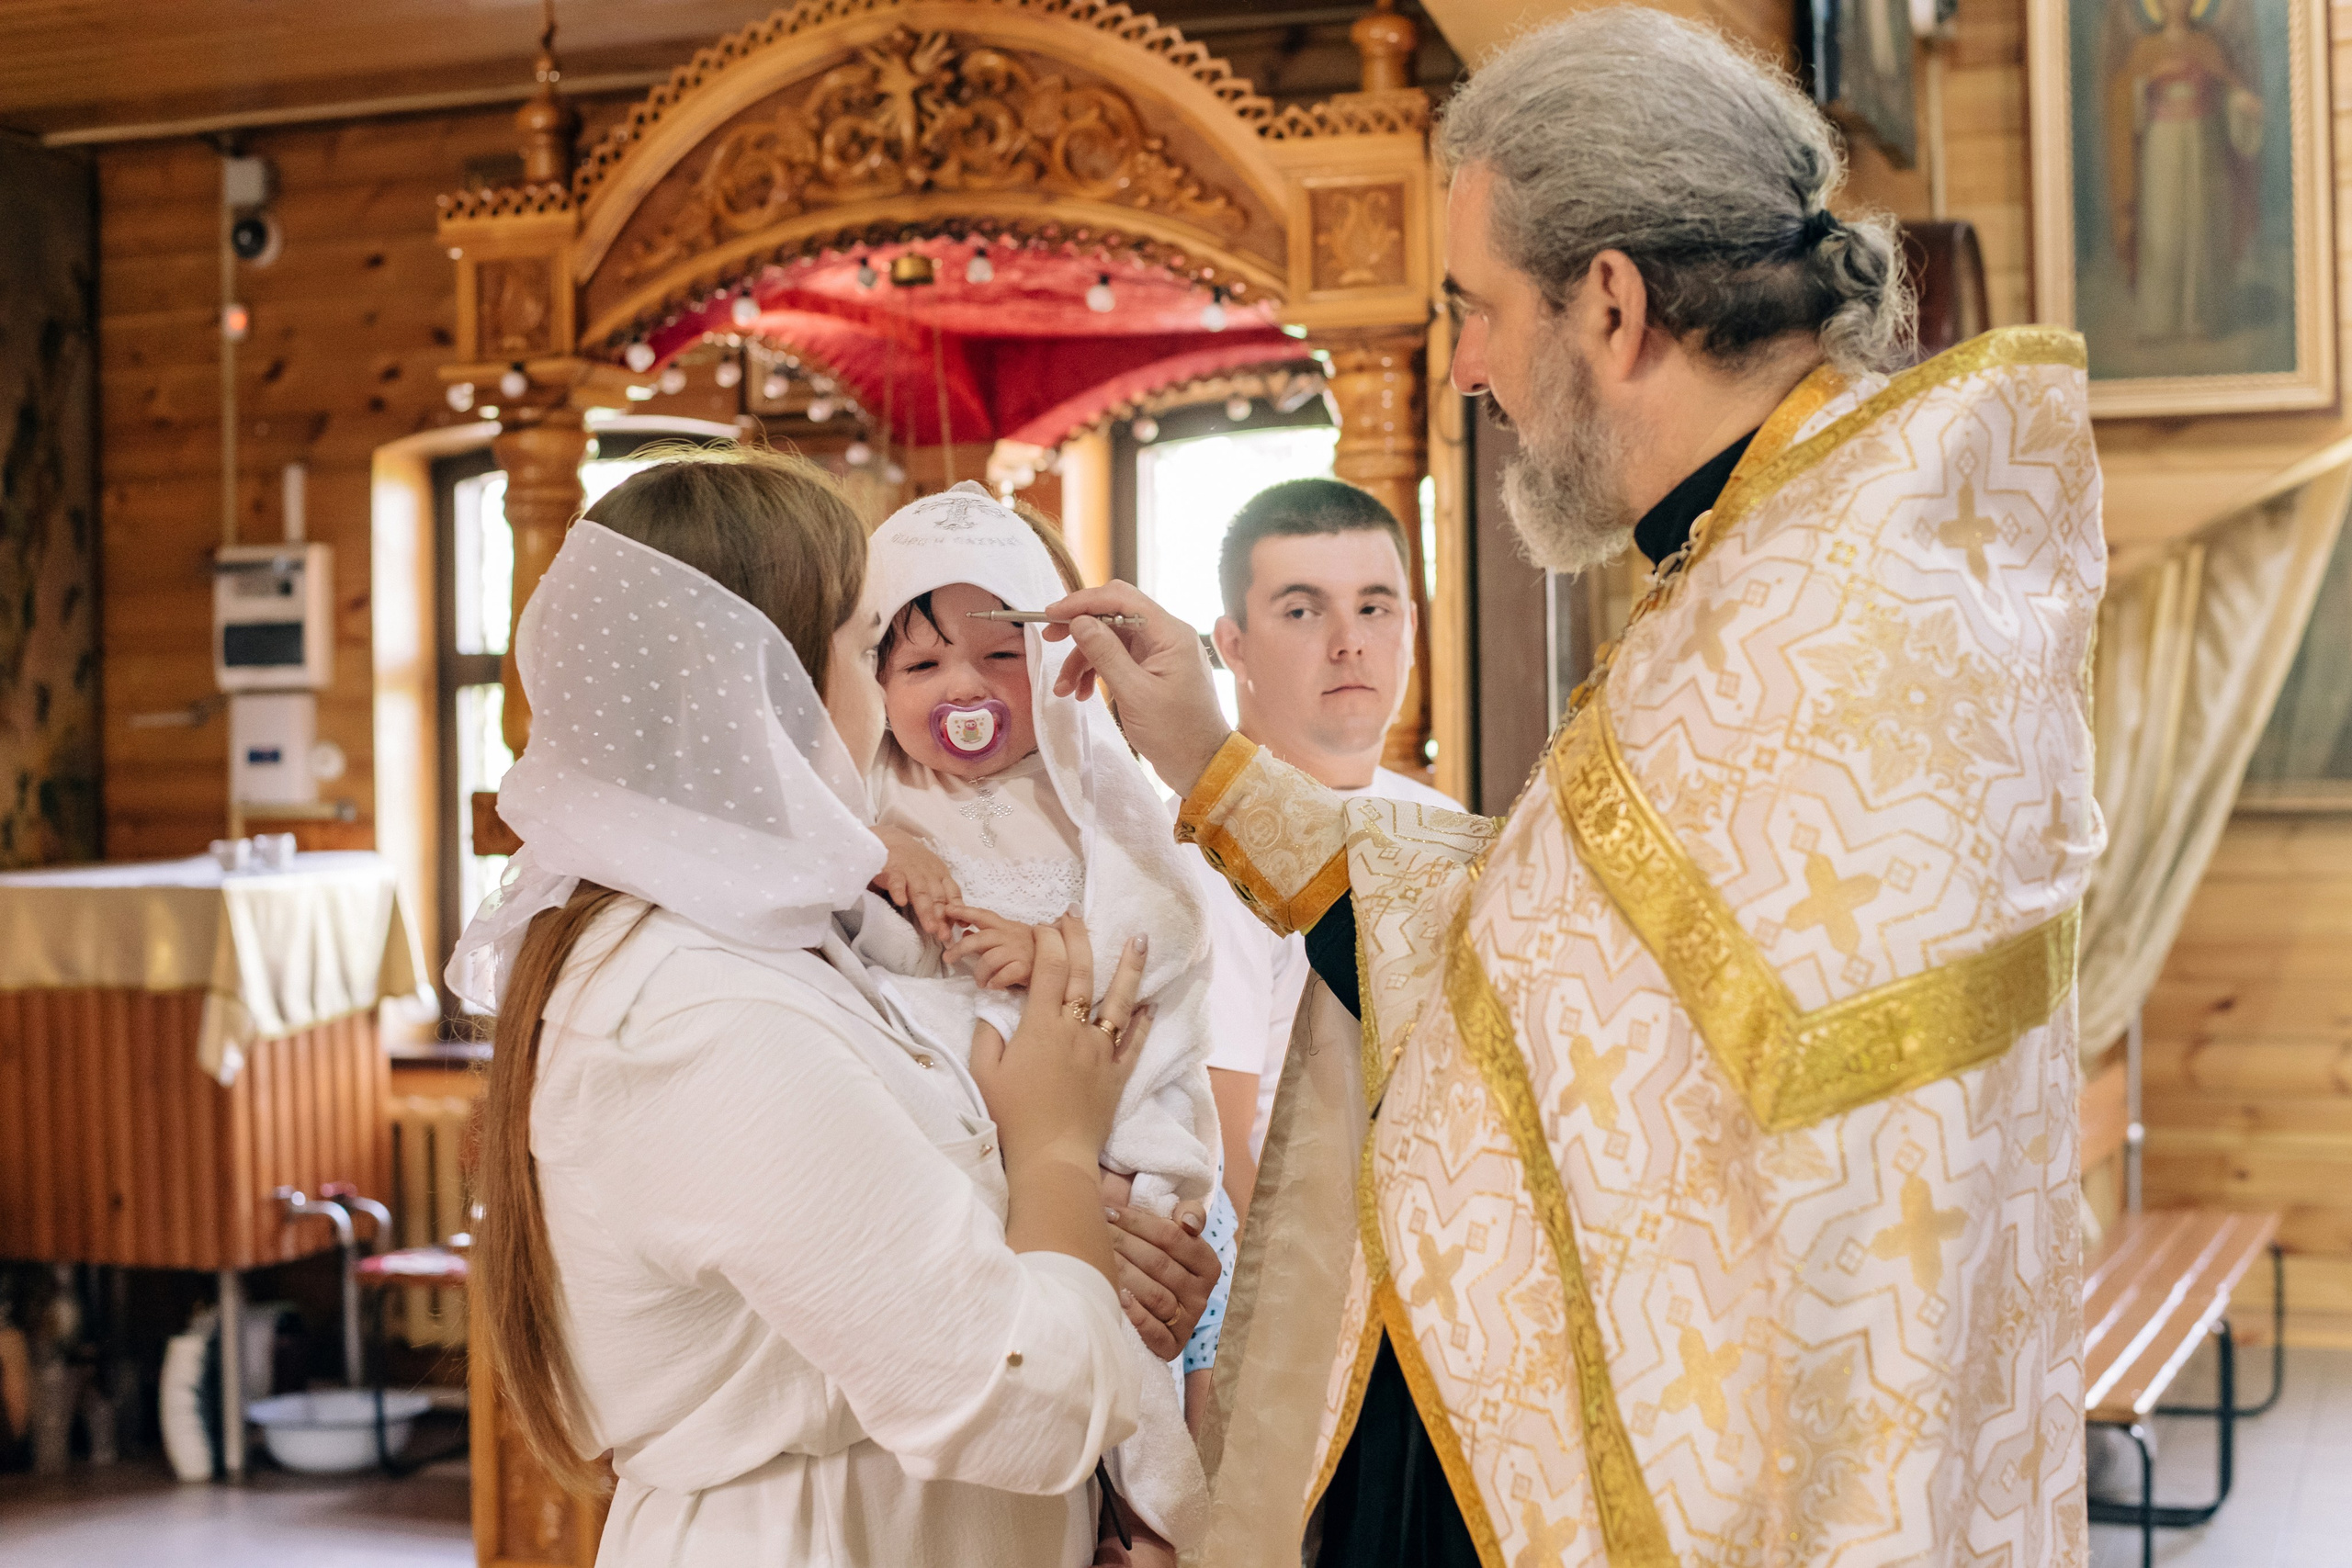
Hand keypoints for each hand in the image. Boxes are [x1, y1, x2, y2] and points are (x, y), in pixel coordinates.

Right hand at [871, 825, 961, 942]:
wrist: (889, 838)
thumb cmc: (912, 863)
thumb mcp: (929, 878)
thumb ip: (938, 899)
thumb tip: (950, 925)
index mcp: (940, 875)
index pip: (952, 894)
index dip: (957, 911)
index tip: (960, 928)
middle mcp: (928, 873)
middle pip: (937, 898)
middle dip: (942, 918)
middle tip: (945, 936)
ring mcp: (910, 870)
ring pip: (920, 892)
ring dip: (926, 910)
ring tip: (930, 928)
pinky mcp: (891, 867)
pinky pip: (896, 880)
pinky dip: (899, 890)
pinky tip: (901, 901)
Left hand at [944, 904, 1036, 989]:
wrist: (1063, 961)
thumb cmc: (1033, 952)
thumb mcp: (1010, 939)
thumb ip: (987, 938)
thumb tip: (964, 932)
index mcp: (1006, 927)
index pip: (983, 915)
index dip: (964, 911)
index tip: (947, 910)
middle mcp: (1011, 936)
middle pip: (980, 938)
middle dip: (960, 948)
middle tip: (948, 959)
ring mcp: (1019, 951)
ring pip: (988, 959)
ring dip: (980, 973)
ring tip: (981, 982)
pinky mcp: (1026, 968)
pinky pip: (1003, 975)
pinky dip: (995, 982)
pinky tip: (994, 986)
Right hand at [970, 917, 1148, 1176]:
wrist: (1052, 1157)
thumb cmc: (1013, 1117)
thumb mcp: (984, 1074)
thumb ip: (987, 1036)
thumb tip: (991, 1010)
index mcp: (1040, 1026)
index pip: (1049, 969)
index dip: (1048, 942)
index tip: (1044, 927)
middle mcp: (1076, 1030)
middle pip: (1083, 974)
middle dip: (1080, 940)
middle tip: (1078, 915)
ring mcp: (1101, 1051)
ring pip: (1119, 1001)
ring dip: (1130, 968)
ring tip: (1140, 939)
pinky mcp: (1118, 1074)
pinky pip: (1135, 1042)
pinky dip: (1144, 1020)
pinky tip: (1151, 1002)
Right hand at [1040, 583, 1231, 797]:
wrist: (1201, 765)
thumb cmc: (1176, 733)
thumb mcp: (1135, 694)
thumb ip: (1106, 654)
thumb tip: (1078, 622)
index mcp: (1171, 634)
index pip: (1122, 598)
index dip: (1083, 601)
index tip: (1052, 613)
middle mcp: (1166, 636)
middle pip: (1114, 614)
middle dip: (1079, 628)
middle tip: (1049, 639)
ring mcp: (1159, 653)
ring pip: (1110, 639)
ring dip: (1083, 659)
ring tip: (1063, 688)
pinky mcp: (1151, 669)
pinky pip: (1117, 658)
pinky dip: (1096, 671)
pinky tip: (1081, 693)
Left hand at [1106, 1197, 1217, 1358]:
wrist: (1147, 1303)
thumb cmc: (1155, 1257)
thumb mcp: (1175, 1232)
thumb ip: (1188, 1214)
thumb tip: (1189, 1222)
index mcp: (1207, 1264)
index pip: (1172, 1236)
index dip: (1138, 1222)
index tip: (1111, 1213)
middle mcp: (1202, 1294)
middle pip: (1159, 1263)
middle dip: (1123, 1244)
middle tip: (1097, 1232)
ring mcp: (1188, 1322)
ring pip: (1155, 1294)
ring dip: (1124, 1274)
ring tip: (1099, 1259)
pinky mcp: (1172, 1346)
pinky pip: (1153, 1330)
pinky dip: (1134, 1313)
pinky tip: (1116, 1296)